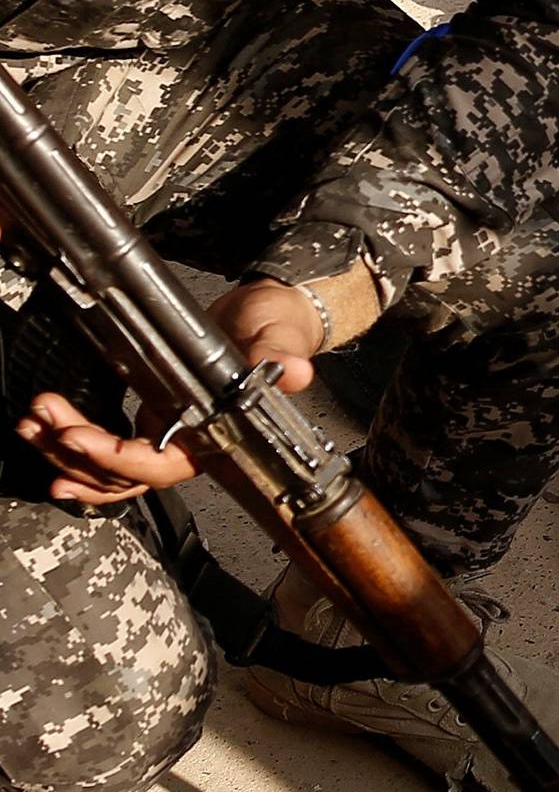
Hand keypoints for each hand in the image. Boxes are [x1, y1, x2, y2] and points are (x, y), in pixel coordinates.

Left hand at [15, 280, 321, 506]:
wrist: (268, 317)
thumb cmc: (275, 329)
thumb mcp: (278, 337)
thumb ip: (280, 356)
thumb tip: (293, 371)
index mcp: (216, 435)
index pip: (159, 464)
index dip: (116, 457)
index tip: (78, 436)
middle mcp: (187, 442)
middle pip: (120, 474)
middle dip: (75, 452)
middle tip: (44, 421)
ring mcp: (165, 433)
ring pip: (107, 467)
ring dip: (65, 451)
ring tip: (33, 424)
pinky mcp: (150, 417)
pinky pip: (107, 448)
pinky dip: (74, 448)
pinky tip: (47, 437)